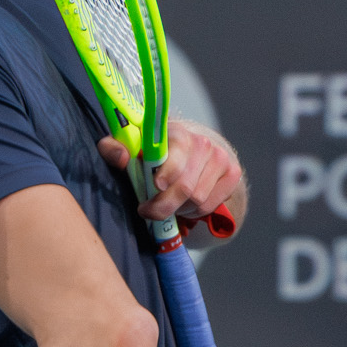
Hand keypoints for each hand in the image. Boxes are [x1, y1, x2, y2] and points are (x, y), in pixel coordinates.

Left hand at [98, 117, 245, 230]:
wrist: (186, 146)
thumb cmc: (153, 149)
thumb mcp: (129, 147)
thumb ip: (114, 148)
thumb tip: (121, 157)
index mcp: (177, 135)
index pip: (176, 160)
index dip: (165, 177)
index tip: (153, 188)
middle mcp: (203, 144)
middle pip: (185, 189)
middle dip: (163, 205)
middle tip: (147, 210)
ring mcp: (221, 159)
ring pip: (197, 201)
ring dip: (178, 209)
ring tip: (166, 202)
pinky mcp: (232, 173)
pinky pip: (210, 205)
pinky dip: (194, 211)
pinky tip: (183, 202)